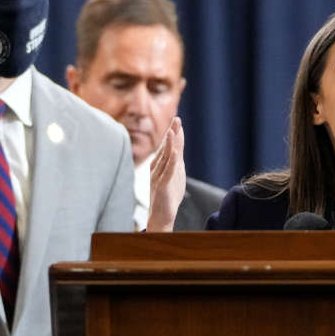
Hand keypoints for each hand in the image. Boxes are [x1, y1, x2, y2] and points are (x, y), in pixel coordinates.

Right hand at [146, 117, 186, 231]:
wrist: (162, 216)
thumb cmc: (168, 195)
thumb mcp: (174, 175)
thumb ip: (174, 161)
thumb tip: (177, 146)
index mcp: (160, 165)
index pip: (167, 147)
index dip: (172, 134)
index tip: (177, 120)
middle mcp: (157, 169)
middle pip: (165, 148)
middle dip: (171, 134)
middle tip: (176, 119)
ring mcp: (158, 177)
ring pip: (165, 158)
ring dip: (169, 144)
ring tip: (173, 131)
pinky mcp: (161, 186)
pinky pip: (166, 172)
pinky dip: (170, 162)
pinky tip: (174, 153)